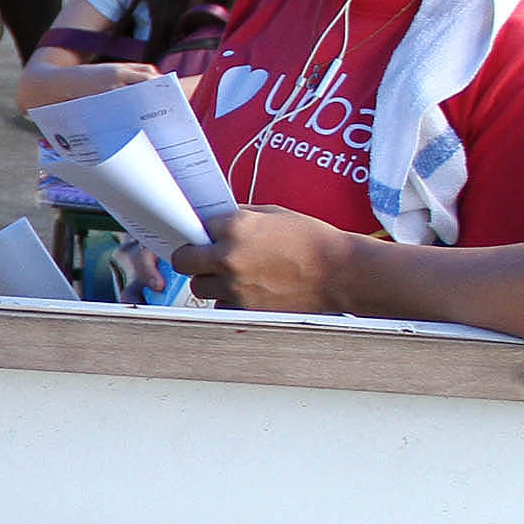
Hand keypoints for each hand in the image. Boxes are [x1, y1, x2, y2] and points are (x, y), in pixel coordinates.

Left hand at [170, 205, 360, 312]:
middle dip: (191, 258)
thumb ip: (240, 217)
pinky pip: (220, 305)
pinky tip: (246, 290)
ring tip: (231, 274)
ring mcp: (235, 286)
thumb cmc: (311, 240)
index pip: (195, 228)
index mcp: (235, 227)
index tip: (204, 236)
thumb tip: (215, 221)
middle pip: (184, 262)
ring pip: (199, 287)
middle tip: (202, 258)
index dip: (200, 232)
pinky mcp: (246, 309)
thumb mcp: (273, 214)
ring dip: (209, 280)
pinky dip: (227, 299)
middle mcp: (229, 257)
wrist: (339, 272)